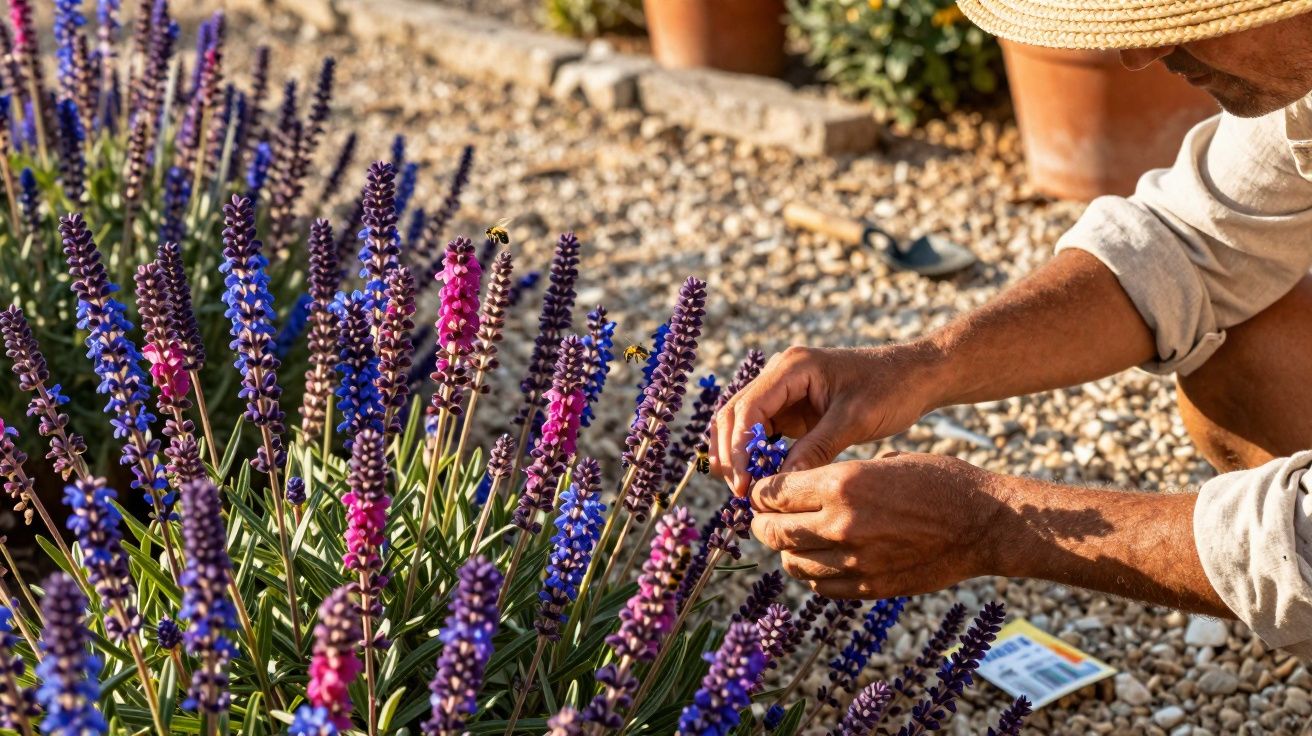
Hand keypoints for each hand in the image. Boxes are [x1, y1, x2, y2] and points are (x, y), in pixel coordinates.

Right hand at [709, 343, 943, 495]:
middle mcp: (780, 375)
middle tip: (741, 494)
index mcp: (792, 367)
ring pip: (743, 426)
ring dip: (740, 458)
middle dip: (731, 455)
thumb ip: (816, 449)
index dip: (739, 449)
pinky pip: (763, 434)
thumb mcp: (855, 420)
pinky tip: (763, 483)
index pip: (748, 409)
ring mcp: (783, 391)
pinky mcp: (791, 409)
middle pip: (734, 416)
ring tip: (747, 493)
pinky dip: (758, 458)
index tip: (744, 486)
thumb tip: (779, 486)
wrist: (916, 376)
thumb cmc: (891, 388)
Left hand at [749, 453, 1004, 598]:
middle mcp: (841, 524)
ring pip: (792, 561)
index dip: (761, 492)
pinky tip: (817, 559)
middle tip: (762, 519)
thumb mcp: (884, 460)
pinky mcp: (869, 586)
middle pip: (773, 530)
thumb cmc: (939, 481)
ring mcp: (854, 560)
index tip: (761, 492)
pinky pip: (820, 585)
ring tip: (790, 540)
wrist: (984, 523)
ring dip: (786, 549)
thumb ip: (838, 477)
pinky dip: (811, 572)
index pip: (773, 493)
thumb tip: (801, 487)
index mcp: (841, 484)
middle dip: (762, 523)